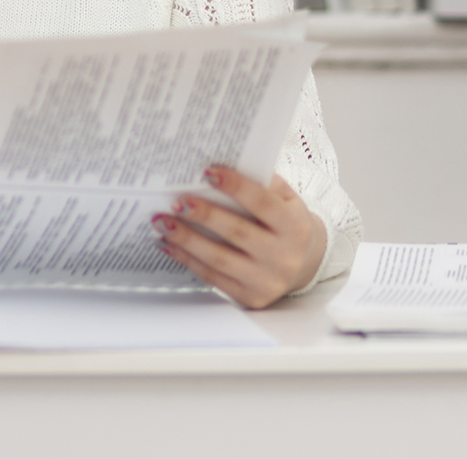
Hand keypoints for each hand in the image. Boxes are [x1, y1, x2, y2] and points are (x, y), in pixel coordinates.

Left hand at [153, 165, 325, 309]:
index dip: (236, 187)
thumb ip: (260, 182)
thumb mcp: (284, 199)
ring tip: (162, 222)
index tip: (207, 172)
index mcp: (295, 226)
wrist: (303, 262)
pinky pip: (213, 278)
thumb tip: (216, 168)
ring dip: (186, 240)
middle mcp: (284, 256)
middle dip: (203, 215)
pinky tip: (169, 244)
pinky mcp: (250, 297)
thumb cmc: (284, 221)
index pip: (263, 203)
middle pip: (238, 232)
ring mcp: (267, 280)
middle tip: (176, 201)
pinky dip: (187, 259)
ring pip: (220, 259)